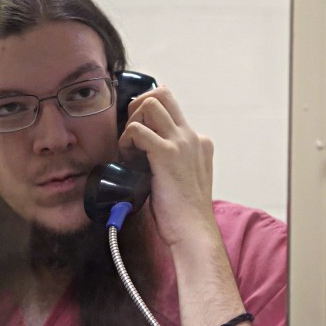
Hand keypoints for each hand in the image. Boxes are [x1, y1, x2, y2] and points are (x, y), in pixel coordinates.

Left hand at [117, 85, 215, 247]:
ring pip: (150, 104)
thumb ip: (172, 162)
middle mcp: (192, 136)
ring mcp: (181, 142)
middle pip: (163, 95)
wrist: (193, 231)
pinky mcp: (167, 153)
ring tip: (129, 147)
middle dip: (138, 106)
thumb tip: (146, 155)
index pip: (171, 110)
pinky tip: (127, 159)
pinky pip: (137, 130)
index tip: (138, 139)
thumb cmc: (184, 212)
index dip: (149, 120)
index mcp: (199, 142)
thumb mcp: (184, 179)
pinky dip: (126, 140)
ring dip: (132, 121)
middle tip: (130, 133)